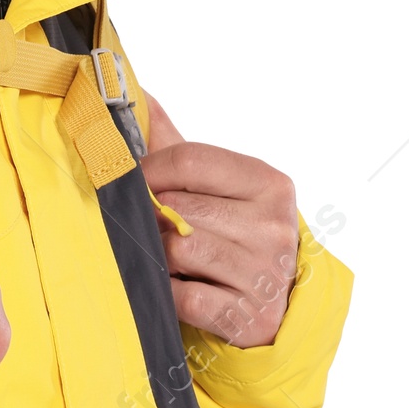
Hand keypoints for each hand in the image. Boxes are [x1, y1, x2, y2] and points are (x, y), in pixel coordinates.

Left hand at [140, 94, 299, 348]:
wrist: (263, 300)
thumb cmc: (227, 230)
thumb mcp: (211, 183)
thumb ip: (172, 140)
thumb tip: (132, 90)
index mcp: (269, 184)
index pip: (189, 160)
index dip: (149, 169)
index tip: (134, 180)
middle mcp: (276, 227)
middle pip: (180, 206)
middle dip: (152, 215)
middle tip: (150, 224)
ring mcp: (266, 274)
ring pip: (179, 247)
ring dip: (158, 253)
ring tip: (166, 254)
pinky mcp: (250, 317)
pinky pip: (184, 295)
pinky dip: (167, 291)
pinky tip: (174, 285)